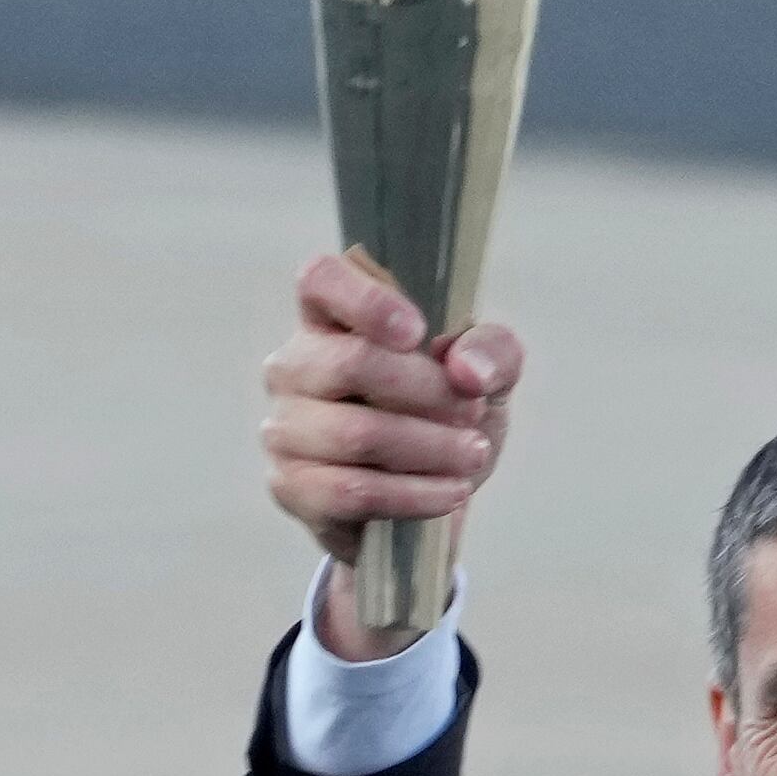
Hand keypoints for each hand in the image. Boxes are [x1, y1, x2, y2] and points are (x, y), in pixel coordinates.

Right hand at [262, 252, 520, 655]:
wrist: (431, 496)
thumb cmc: (446, 414)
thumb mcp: (488, 375)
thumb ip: (492, 352)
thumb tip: (467, 369)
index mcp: (332, 317)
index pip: (320, 279)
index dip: (366, 300)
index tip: (418, 332)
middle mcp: (295, 365)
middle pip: (350, 362)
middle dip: (429, 391)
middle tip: (474, 412)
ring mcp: (284, 428)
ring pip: (355, 434)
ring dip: (431, 448)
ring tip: (473, 455)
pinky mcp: (291, 487)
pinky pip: (351, 491)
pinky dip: (413, 495)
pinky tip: (451, 492)